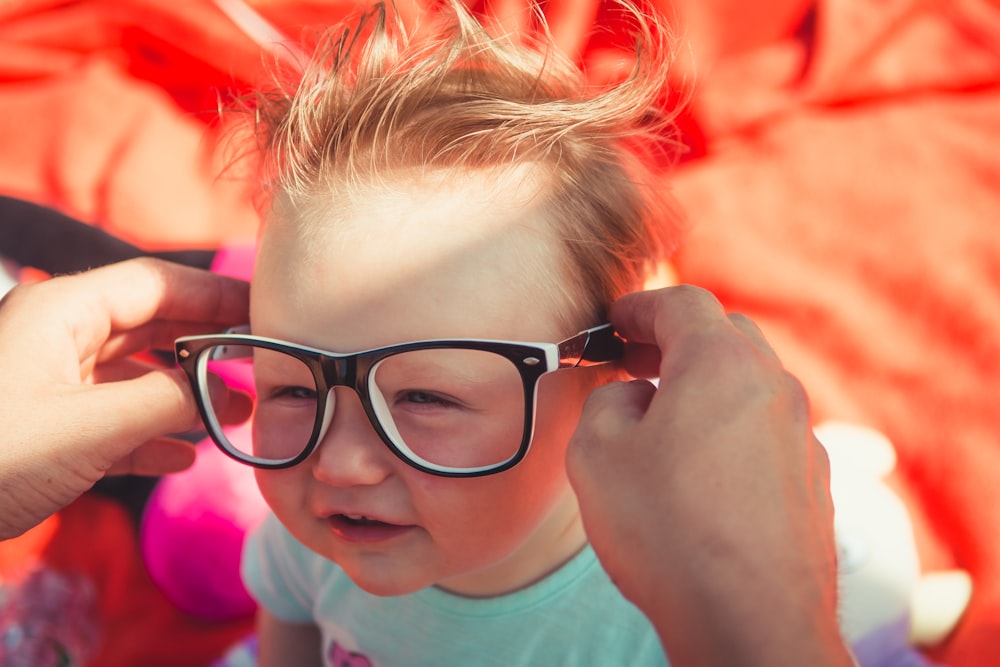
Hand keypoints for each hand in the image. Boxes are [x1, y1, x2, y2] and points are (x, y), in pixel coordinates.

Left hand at [0, 258, 251, 539]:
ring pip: (133, 374)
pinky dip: (149, 433)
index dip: (216, 294)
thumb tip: (226, 392)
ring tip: (237, 418)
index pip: (157, 283)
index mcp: (62, 312)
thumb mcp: (89, 428)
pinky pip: (110, 416)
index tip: (268, 311)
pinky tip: (182, 456)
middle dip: (207, 348)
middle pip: (150, 325)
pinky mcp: (43, 425)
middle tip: (262, 367)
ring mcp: (47, 381)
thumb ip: (167, 401)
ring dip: (184, 395)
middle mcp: (56, 336)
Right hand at [567, 285, 850, 665]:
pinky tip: (703, 467)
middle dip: (676, 340)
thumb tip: (632, 399)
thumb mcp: (597, 454)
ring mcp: (802, 436)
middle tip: (636, 361)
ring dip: (707, 386)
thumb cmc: (668, 532)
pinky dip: (733, 428)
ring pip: (751, 385)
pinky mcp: (813, 481)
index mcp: (721, 364)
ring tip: (665, 417)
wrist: (750, 620)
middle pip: (726, 336)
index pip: (681, 304)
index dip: (639, 306)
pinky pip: (768, 432)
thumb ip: (607, 403)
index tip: (615, 321)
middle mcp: (773, 388)